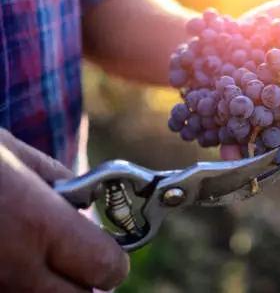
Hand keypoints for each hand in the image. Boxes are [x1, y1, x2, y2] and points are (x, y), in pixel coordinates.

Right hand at [0, 129, 129, 291]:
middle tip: (78, 258)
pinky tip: (14, 260)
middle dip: (87, 280)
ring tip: (44, 258)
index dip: (114, 259)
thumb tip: (88, 204)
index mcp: (39, 221)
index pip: (108, 267)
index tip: (109, 247)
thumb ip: (60, 181)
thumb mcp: (12, 153)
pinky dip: (24, 286)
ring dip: (55, 288)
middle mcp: (16, 265)